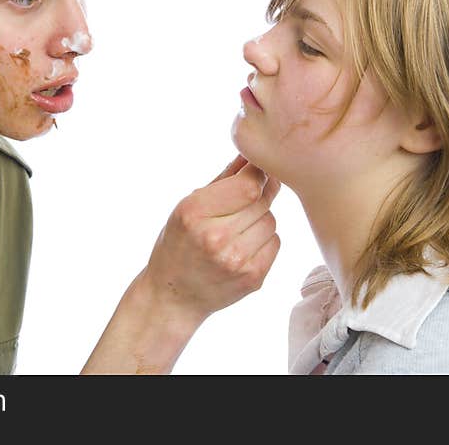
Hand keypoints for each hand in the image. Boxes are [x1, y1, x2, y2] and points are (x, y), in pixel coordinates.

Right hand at [141, 155, 280, 325]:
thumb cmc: (178, 243)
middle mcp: (215, 238)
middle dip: (256, 196)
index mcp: (194, 213)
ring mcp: (236, 261)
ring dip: (259, 219)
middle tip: (240, 203)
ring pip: (271, 221)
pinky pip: (275, 243)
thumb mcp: (187, 206)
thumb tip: (252, 153)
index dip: (257, 174)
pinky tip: (242, 246)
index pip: (248, 184)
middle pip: (261, 201)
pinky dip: (264, 240)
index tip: (257, 170)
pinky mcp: (253, 278)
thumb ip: (222, 179)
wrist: (173, 295)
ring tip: (236, 229)